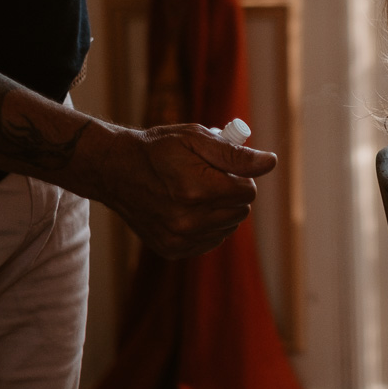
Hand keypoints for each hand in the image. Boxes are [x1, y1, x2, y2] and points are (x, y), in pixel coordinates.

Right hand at [92, 124, 277, 258]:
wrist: (117, 171)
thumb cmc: (159, 149)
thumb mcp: (196, 139)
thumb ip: (236, 154)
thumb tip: (270, 162)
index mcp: (197, 190)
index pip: (248, 192)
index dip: (240, 176)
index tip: (222, 168)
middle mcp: (188, 220)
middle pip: (241, 211)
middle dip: (233, 193)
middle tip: (209, 178)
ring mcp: (179, 239)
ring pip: (228, 228)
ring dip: (221, 211)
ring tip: (196, 192)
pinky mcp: (172, 249)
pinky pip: (211, 241)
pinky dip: (208, 226)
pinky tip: (189, 210)